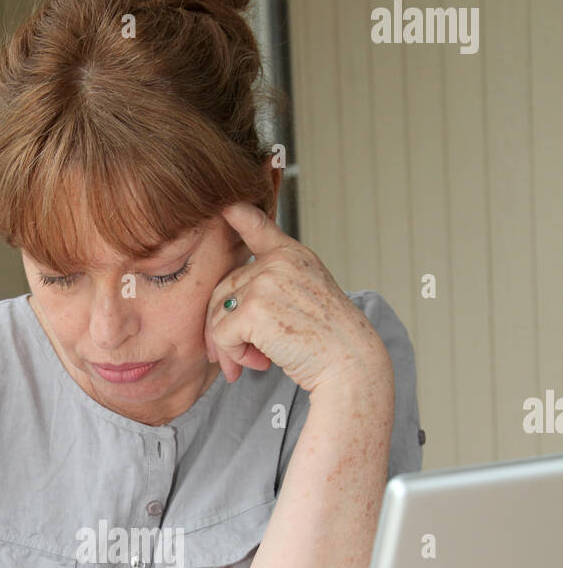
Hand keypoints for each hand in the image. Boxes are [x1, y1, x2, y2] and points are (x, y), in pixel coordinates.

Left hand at [204, 203, 391, 392]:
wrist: (349, 361)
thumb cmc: (328, 340)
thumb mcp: (306, 297)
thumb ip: (272, 287)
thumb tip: (224, 309)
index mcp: (292, 255)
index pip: (257, 225)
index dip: (237, 213)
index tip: (225, 204)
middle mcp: (277, 261)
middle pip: (223, 289)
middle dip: (223, 327)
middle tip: (239, 357)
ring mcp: (264, 282)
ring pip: (217, 314)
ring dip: (230, 345)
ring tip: (255, 360)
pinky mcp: (253, 309)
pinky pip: (221, 334)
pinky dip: (233, 355)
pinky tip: (261, 363)